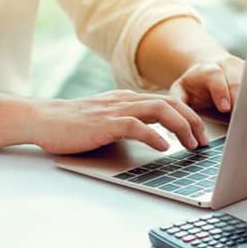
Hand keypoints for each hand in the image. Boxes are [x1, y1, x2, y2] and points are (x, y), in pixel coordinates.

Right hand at [30, 90, 210, 154]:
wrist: (43, 119)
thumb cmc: (72, 125)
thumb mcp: (106, 121)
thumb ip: (127, 124)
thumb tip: (152, 139)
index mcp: (128, 100)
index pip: (168, 101)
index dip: (188, 116)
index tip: (200, 134)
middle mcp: (126, 101)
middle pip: (171, 103)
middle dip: (193, 121)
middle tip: (204, 142)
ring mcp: (116, 110)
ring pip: (160, 111)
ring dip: (181, 127)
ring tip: (191, 145)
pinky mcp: (105, 123)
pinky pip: (137, 126)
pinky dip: (154, 136)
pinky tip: (164, 147)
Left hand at [168, 54, 243, 112]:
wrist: (208, 72)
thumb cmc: (194, 87)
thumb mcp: (180, 92)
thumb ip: (180, 103)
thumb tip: (181, 122)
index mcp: (206, 70)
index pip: (214, 76)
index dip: (221, 91)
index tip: (225, 108)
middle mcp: (227, 66)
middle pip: (238, 79)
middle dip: (241, 98)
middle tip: (243, 116)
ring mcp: (243, 69)